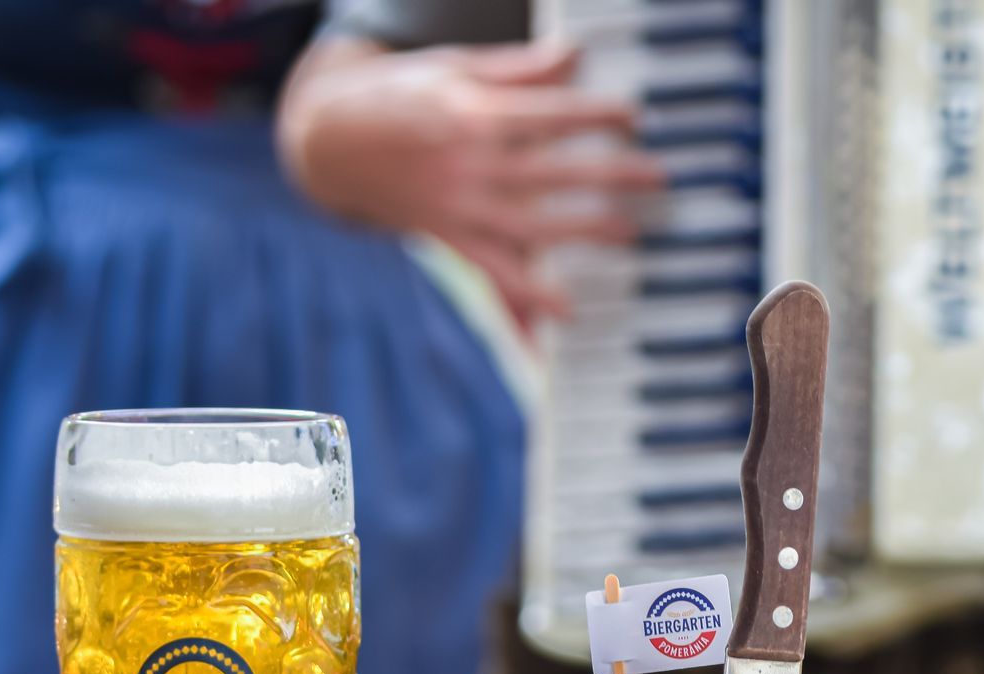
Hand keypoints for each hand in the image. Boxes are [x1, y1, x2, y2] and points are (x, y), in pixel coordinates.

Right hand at [279, 39, 664, 330]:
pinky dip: (527, 295)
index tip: (634, 117)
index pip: (549, 113)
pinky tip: (565, 308)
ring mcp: (458, 204)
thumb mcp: (454, 69)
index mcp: (474, 111)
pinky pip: (492, 270)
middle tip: (657, 177)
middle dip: (609, 173)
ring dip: (583, 230)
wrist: (325, 139)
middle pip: (553, 170)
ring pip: (532, 224)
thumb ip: (518, 70)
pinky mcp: (447, 235)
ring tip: (628, 233)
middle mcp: (469, 161)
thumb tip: (575, 55)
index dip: (596, 114)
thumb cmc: (397, 94)